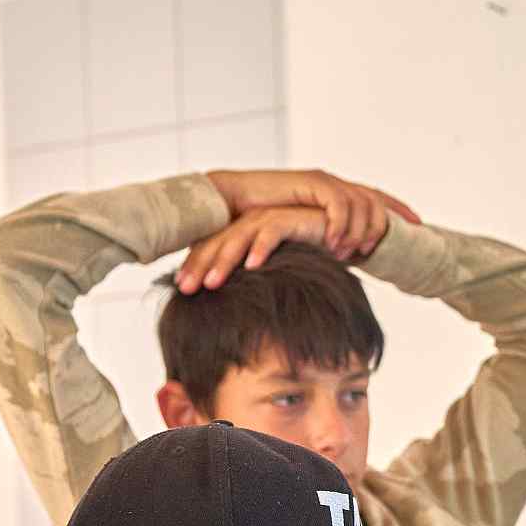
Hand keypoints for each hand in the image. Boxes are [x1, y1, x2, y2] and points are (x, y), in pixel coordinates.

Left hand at [175, 206, 333, 291]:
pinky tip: (251, 266)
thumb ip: (257, 282)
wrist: (344, 239)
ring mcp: (270, 218)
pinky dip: (261, 248)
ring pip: (239, 238)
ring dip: (224, 260)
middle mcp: (251, 223)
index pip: (211, 248)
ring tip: (211, 282)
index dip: (194, 267)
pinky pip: (271, 232)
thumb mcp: (277, 272)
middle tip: (185, 289)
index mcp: (243, 234)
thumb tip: (236, 307)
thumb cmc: (309, 258)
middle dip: (199, 266)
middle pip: (217, 243)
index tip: (181, 290)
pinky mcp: (291, 218)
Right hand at [203, 168, 419, 259]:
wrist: (231, 202)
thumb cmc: (262, 222)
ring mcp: (324, 181)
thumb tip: (346, 262)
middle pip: (377, 200)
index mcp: (336, 195)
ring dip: (359, 232)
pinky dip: (342, 225)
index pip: (377, 199)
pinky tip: (335, 244)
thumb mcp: (303, 235)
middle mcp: (335, 184)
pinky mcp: (311, 182)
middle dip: (385, 226)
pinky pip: (340, 204)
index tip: (420, 226)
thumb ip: (326, 242)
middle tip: (373, 254)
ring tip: (349, 255)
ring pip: (362, 204)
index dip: (399, 210)